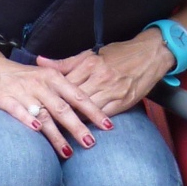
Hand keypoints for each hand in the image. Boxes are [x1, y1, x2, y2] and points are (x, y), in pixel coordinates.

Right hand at [0, 49, 110, 150]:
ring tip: (68, 152)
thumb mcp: (46, 74)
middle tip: (91, 144)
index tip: (108, 126)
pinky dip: (27, 120)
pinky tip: (36, 131)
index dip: (94, 111)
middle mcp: (41, 85)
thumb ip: (64, 90)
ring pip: (44, 115)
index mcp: (54, 77)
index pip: (78, 96)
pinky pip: (19, 111)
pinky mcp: (6, 99)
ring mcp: (24, 92)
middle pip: (64, 109)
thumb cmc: (21, 76)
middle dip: (78, 127)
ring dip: (56, 135)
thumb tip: (87, 106)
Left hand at [36, 28, 174, 119]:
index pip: (63, 83)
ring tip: (58, 132)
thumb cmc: (119, 54)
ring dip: (73, 121)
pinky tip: (82, 129)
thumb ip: (65, 63)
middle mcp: (99, 78)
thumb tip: (40, 61)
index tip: (36, 105)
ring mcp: (111, 91)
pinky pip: (103, 115)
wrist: (150, 55)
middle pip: (73, 99)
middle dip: (58, 111)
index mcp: (89, 64)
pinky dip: (91, 123)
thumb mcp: (91, 54)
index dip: (50, 95)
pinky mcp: (122, 102)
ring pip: (86, 110)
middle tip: (41, 123)